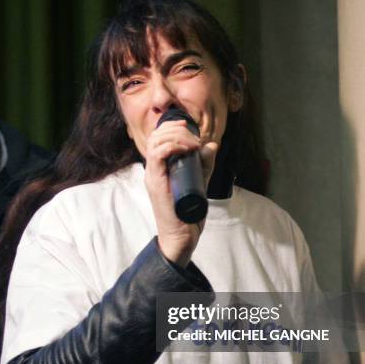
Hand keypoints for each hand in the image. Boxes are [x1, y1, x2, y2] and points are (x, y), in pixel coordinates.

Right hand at [144, 117, 218, 266]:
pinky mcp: (156, 183)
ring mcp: (153, 176)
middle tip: (195, 139)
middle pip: (156, 136)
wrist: (180, 236)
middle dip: (177, 130)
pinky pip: (157, 155)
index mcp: (159, 168)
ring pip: (156, 142)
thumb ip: (204, 164)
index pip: (158, 137)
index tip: (190, 130)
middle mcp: (153, 170)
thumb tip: (212, 145)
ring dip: (177, 137)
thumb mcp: (199, 181)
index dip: (172, 127)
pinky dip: (172, 146)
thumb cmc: (187, 213)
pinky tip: (187, 149)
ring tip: (193, 144)